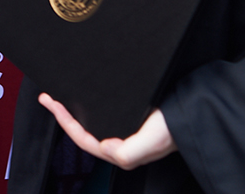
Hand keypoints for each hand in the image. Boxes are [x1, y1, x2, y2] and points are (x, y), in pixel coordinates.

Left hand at [38, 94, 176, 169]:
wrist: (197, 110)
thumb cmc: (178, 128)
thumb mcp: (152, 142)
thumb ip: (128, 152)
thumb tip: (105, 148)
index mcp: (123, 150)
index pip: (84, 139)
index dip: (65, 122)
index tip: (52, 103)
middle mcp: (123, 140)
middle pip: (85, 130)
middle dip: (65, 114)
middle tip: (47, 96)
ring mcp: (127, 128)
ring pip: (93, 119)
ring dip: (76, 108)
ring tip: (60, 94)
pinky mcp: (134, 115)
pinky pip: (105, 110)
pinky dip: (91, 102)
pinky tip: (87, 92)